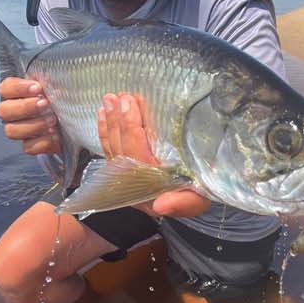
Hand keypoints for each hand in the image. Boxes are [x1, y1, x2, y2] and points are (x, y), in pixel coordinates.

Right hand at [0, 77, 61, 155]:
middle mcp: (13, 112)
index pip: (5, 88)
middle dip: (25, 107)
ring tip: (53, 120)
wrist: (77, 121)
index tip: (38, 88)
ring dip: (33, 125)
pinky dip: (42, 142)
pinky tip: (55, 136)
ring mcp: (19, 130)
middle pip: (3, 111)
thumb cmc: (64, 98)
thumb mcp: (60, 85)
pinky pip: (27, 147)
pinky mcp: (29, 145)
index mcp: (17, 94)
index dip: (18, 88)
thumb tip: (52, 82)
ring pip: (11, 130)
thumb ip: (52, 82)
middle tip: (46, 104)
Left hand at [95, 92, 207, 217]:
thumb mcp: (199, 200)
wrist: (195, 195)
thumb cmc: (200, 193)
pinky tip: (103, 114)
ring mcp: (126, 177)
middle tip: (117, 96)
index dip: (130, 130)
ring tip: (108, 99)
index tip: (129, 104)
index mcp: (149, 189)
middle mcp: (132, 185)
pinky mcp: (124, 170)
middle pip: (121, 150)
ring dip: (109, 123)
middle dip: (118, 122)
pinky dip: (106, 131)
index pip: (135, 157)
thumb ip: (183, 203)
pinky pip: (110, 149)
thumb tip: (161, 206)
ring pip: (113, 148)